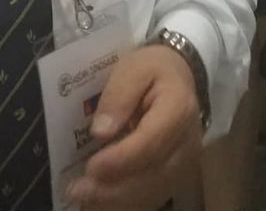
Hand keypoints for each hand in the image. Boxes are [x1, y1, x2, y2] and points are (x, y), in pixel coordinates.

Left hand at [66, 44, 202, 209]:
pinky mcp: (177, 174)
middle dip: (114, 188)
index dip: (121, 159)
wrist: (181, 76)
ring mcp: (185, 163)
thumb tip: (100, 132)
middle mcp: (187, 143)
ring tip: (83, 199)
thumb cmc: (153, 69)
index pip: (150, 143)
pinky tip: (100, 202)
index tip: (92, 168)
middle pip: (152, 174)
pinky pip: (154, 194)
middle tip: (78, 191)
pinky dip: (127, 202)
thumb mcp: (133, 68)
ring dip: (117, 200)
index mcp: (178, 110)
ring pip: (153, 190)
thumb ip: (118, 96)